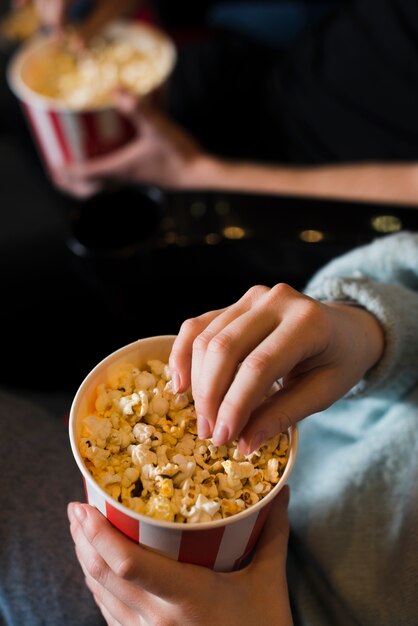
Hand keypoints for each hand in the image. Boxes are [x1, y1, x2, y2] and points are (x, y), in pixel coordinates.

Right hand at [16, 0, 136, 41]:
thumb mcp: (113, 10)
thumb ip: (94, 27)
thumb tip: (75, 48)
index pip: (61, 1)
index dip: (56, 20)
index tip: (59, 36)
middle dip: (47, 14)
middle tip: (56, 34)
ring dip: (40, 5)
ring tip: (50, 22)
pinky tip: (20, 6)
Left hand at [54, 91, 204, 197]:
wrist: (198, 172)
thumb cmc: (178, 153)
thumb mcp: (158, 127)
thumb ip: (137, 109)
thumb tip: (116, 89)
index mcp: (121, 167)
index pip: (88, 173)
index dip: (69, 170)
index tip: (55, 165)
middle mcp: (123, 175)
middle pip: (90, 186)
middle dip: (72, 182)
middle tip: (58, 172)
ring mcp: (132, 177)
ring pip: (102, 184)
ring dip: (86, 181)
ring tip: (75, 169)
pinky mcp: (141, 174)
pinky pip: (114, 178)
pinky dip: (103, 174)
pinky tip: (106, 159)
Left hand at [68, 487, 292, 625]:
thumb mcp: (269, 582)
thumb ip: (272, 534)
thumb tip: (280, 492)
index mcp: (185, 597)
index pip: (129, 565)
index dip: (99, 535)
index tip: (82, 507)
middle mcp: (157, 619)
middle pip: (102, 575)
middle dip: (82, 539)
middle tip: (77, 508)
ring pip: (99, 593)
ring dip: (85, 559)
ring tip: (81, 529)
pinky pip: (108, 612)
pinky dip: (97, 584)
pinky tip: (99, 567)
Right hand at [169, 284, 384, 452]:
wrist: (346, 328)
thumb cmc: (339, 362)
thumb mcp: (323, 393)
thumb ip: (283, 414)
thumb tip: (244, 443)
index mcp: (307, 322)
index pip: (259, 366)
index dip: (235, 404)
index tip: (224, 439)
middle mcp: (277, 300)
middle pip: (226, 349)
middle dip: (211, 396)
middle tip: (210, 434)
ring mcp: (254, 297)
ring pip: (207, 338)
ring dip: (197, 382)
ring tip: (202, 419)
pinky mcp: (237, 303)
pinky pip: (200, 325)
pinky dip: (184, 354)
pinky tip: (180, 384)